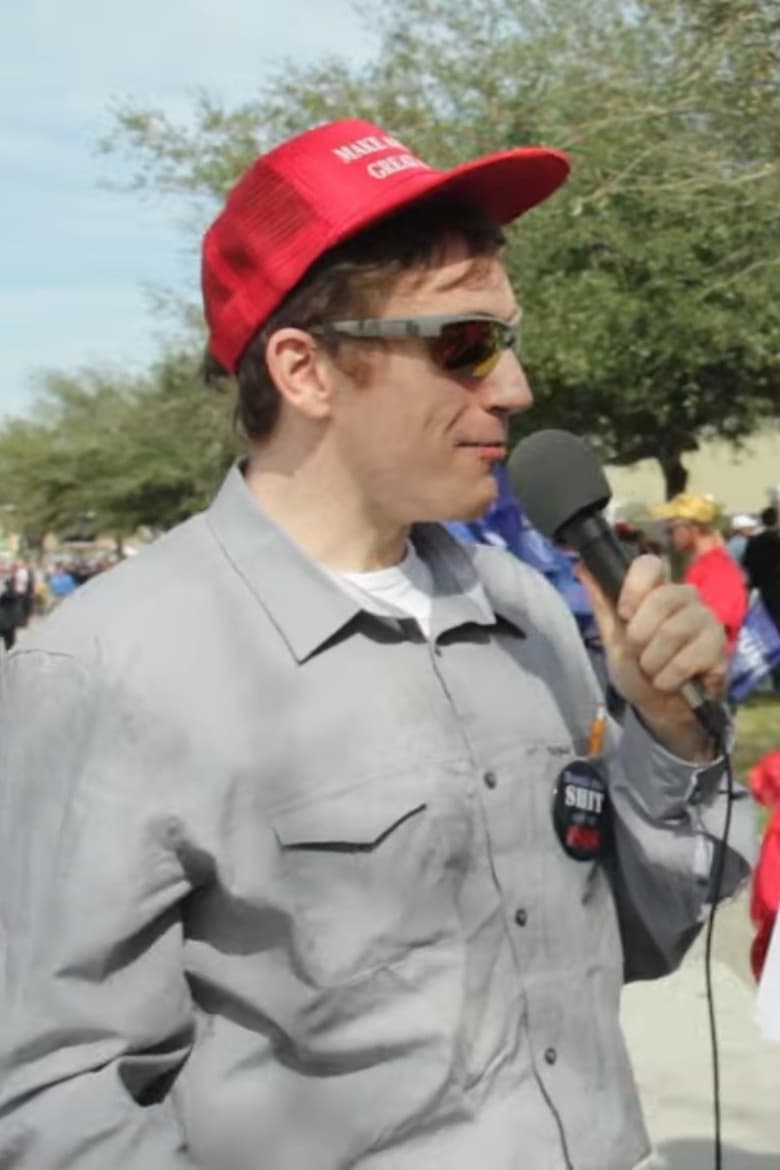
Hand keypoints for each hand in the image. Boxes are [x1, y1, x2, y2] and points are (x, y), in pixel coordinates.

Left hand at [578, 554, 727, 759]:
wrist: (661, 708)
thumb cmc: (637, 669)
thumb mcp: (612, 639)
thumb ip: (602, 604)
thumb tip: (582, 566)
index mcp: (657, 589)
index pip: (649, 564)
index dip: (633, 587)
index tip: (624, 614)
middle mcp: (685, 596)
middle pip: (661, 599)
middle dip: (638, 636)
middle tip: (638, 653)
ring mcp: (706, 619)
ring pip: (672, 632)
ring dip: (652, 662)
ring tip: (653, 670)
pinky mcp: (719, 645)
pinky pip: (686, 659)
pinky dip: (668, 678)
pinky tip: (671, 681)